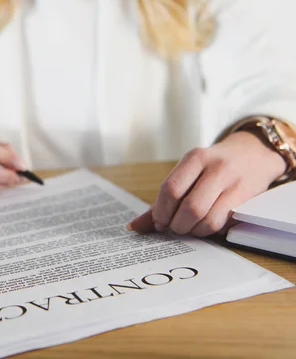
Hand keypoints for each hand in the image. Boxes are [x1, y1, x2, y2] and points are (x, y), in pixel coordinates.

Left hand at [128, 131, 285, 236]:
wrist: (253, 155)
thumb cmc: (210, 169)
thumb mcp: (187, 174)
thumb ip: (161, 201)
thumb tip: (134, 227)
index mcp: (195, 158)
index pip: (171, 189)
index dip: (161, 212)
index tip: (159, 222)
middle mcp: (216, 168)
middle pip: (190, 207)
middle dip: (177, 225)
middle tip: (174, 228)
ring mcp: (234, 183)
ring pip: (208, 219)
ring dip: (193, 231)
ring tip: (189, 228)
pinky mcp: (247, 199)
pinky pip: (223, 225)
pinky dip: (209, 231)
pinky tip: (205, 226)